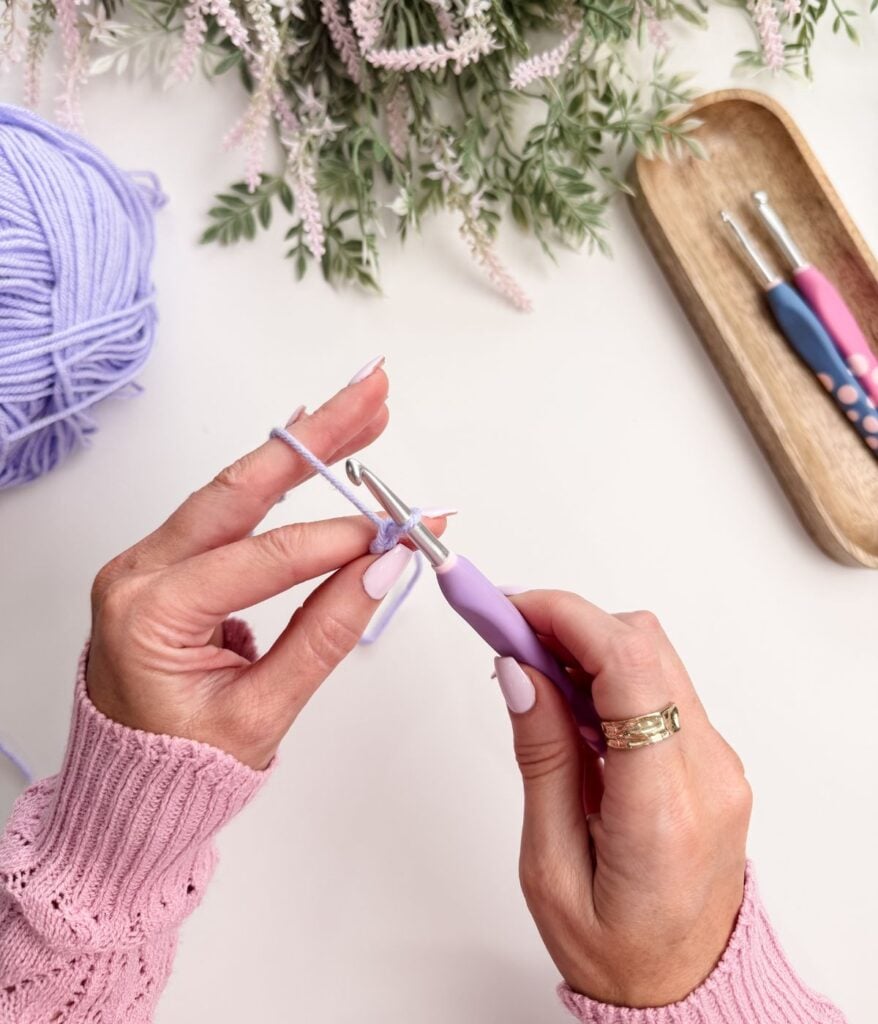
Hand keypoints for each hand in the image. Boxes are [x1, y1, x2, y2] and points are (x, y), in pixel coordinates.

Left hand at [86, 366, 445, 769]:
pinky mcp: (169, 562)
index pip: (264, 560)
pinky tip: (313, 444)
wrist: (129, 790)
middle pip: (240, 488)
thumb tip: (383, 567)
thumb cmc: (182, 767)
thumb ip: (325, 633)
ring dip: (301, 445)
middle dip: (315, 437)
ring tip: (360, 408)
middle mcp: (140, 572)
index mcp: (150, 615)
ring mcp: (150, 562)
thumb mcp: (262, 713)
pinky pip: (228, 508)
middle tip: (373, 393)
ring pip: (235, 488)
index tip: (399, 531)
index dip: (339, 541)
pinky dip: (277, 477)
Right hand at [495, 592, 750, 1007]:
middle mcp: (708, 774)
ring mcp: (719, 763)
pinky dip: (610, 672)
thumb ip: (542, 759)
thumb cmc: (617, 950)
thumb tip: (522, 673)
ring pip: (654, 655)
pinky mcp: (714, 758)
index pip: (629, 670)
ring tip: (532, 670)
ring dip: (588, 644)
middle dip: (569, 622)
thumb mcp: (550, 866)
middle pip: (645, 645)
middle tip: (507, 635)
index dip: (566, 618)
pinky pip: (662, 686)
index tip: (511, 608)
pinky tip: (569, 698)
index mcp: (664, 810)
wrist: (685, 988)